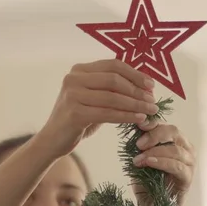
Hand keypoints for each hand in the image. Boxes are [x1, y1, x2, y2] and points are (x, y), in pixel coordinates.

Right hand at [40, 59, 157, 156]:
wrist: (53, 140)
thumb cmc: (78, 119)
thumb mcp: (94, 98)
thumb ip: (112, 89)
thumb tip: (144, 87)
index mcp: (79, 70)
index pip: (113, 65)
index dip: (135, 74)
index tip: (151, 85)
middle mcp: (73, 78)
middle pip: (114, 79)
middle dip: (137, 90)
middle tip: (153, 101)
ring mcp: (72, 95)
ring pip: (113, 97)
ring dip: (136, 104)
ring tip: (150, 111)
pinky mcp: (75, 113)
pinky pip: (108, 113)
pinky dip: (126, 116)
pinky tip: (139, 119)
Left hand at [131, 120, 195, 205]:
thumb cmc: (146, 181)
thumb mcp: (140, 158)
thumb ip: (141, 143)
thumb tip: (135, 124)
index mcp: (174, 140)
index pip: (165, 124)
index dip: (153, 122)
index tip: (139, 124)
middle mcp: (185, 148)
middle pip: (174, 132)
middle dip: (154, 135)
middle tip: (138, 144)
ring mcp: (189, 163)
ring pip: (175, 150)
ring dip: (154, 152)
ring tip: (138, 159)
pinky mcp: (188, 178)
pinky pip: (177, 166)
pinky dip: (162, 162)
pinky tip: (149, 162)